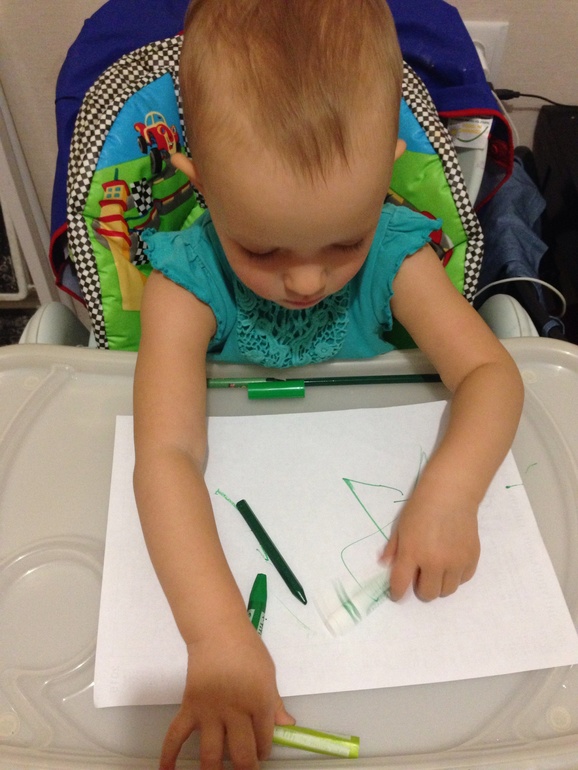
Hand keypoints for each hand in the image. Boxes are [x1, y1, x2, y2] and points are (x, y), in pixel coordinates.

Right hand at [159, 622, 293, 769]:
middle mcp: (236, 711)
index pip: (265, 739)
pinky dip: (169, 755)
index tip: (261, 752)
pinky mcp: (190, 707)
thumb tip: (287, 725)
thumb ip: (274, 703)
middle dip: (246, 768)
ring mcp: (210, 712)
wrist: (218, 632)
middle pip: (241, 753)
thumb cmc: (247, 650)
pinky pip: (176, 735)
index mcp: (259, 702)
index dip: (264, 750)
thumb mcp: (268, 674)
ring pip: (211, 753)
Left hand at [381, 486, 479, 601]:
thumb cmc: (421, 508)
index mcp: (412, 552)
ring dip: (439, 585)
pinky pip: (463, 580)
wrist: (451, 495)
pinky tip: (451, 563)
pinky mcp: (472, 559)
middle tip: (420, 576)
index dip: (397, 593)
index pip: (401, 584)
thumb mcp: (400, 527)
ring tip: (437, 569)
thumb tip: (384, 565)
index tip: (397, 594)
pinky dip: (455, 576)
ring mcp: (456, 562)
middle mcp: (435, 562)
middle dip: (421, 589)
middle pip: (428, 594)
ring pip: (447, 591)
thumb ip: (392, 548)